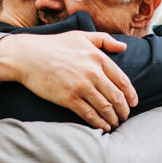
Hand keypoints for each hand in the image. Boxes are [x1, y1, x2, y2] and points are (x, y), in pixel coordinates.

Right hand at [0, 32, 137, 130]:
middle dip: (124, 110)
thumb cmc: (55, 45)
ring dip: (113, 118)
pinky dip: (99, 123)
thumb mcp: (81, 36)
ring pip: (105, 108)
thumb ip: (104, 40)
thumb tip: (123, 47)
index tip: (133, 103)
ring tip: (115, 122)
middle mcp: (92, 72)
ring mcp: (81, 86)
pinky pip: (89, 114)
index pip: (123, 80)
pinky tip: (103, 127)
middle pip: (117, 97)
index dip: (131, 95)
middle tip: (125, 116)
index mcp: (98, 57)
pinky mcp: (68, 98)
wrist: (28, 56)